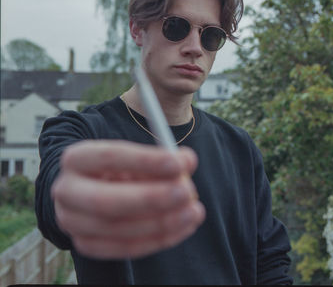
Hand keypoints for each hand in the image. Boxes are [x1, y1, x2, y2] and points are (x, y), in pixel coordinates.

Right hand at [51, 140, 204, 258]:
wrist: (91, 187)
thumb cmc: (119, 167)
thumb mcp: (133, 156)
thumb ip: (158, 159)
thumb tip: (187, 163)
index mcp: (76, 158)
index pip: (109, 157)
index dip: (146, 160)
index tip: (179, 162)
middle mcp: (66, 190)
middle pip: (106, 201)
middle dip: (152, 198)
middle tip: (187, 191)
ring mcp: (72, 222)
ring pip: (118, 229)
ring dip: (162, 222)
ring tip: (193, 211)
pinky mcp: (85, 244)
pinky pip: (124, 248)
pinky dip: (158, 239)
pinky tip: (183, 226)